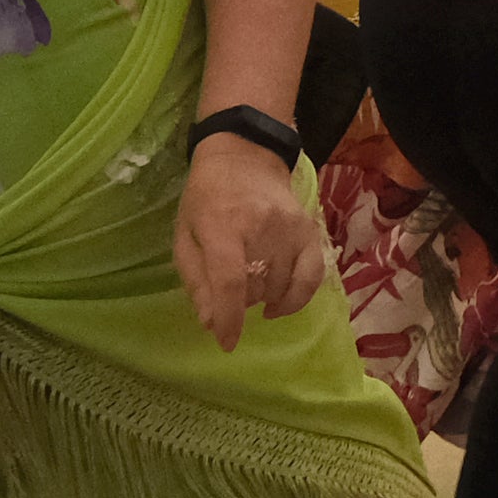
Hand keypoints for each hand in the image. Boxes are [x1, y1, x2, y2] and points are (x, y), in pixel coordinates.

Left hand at [174, 140, 325, 349]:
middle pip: (256, 288)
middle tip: (227, 289)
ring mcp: (291, 229)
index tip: (226, 342)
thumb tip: (211, 322)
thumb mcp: (185, 234)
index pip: (230, 281)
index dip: (229, 318)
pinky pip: (311, 278)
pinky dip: (296, 299)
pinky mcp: (310, 230)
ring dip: (262, 298)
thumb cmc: (206, 197)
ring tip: (248, 284)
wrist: (245, 155)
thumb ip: (196, 280)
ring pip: (280, 287)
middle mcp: (262, 227)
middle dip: (239, 302)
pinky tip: (278, 306)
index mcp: (222, 225)